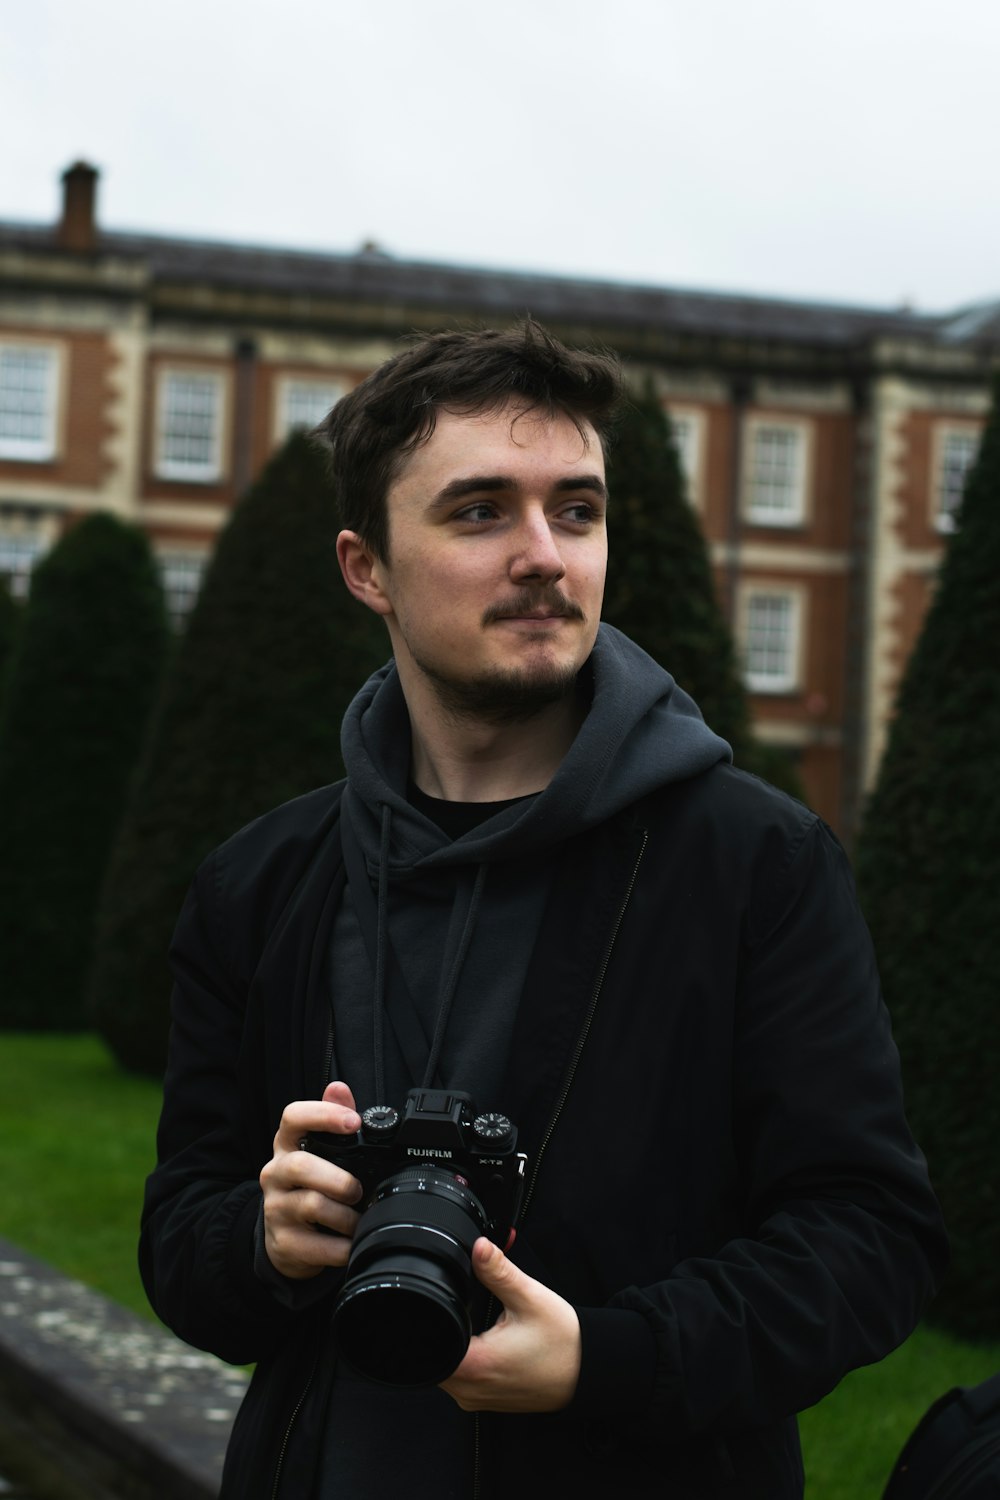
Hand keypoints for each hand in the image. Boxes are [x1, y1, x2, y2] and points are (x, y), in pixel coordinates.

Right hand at [259, 1080, 363, 1278]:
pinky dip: (342, 1247)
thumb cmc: (308, 1187)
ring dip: (345, 1216)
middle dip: (338, 1178)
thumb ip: (331, 1118)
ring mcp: (276, 1208)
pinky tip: (350, 1244)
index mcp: (287, 1146)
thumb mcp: (319, 1152)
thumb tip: (339, 1088)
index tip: (354, 1122)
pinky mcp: (283, 1242)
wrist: (285, 1240)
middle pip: (301, 1166)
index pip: (293, 1117)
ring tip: (358, 1219)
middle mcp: (276, 1174)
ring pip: (312, 1205)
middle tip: (358, 1190)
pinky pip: (317, 1246)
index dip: (323, 1115)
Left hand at [440, 1238, 580, 1411]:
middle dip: (442, 1326)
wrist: (589, 1372)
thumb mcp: (530, 1298)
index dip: (428, 1318)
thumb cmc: (564, 1343)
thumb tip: (478, 1247)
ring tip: (479, 1323)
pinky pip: (459, 1378)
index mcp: (476, 1366)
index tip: (441, 1301)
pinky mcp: (485, 1399)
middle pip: (430, 1356)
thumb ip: (498, 1271)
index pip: (426, 1346)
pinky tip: (484, 1340)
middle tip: (469, 1308)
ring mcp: (477, 1399)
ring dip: (452, 1344)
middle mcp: (470, 1390)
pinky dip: (465, 1356)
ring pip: (443, 1368)